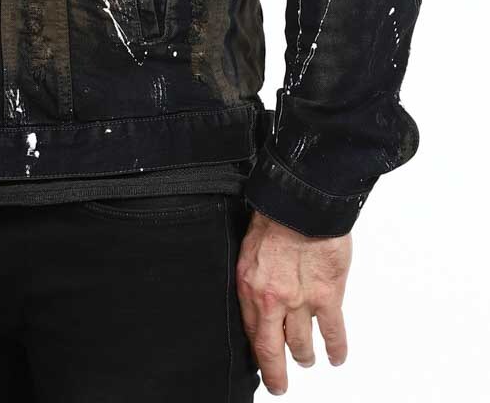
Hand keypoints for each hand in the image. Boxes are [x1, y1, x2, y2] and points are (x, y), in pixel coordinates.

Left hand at [236, 209, 351, 395]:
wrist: (299, 203)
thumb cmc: (275, 217)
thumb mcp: (250, 250)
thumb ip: (255, 278)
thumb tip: (259, 295)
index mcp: (250, 286)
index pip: (252, 333)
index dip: (258, 354)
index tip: (262, 365)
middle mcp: (273, 300)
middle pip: (273, 349)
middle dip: (277, 372)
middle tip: (279, 383)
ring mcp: (301, 301)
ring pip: (303, 344)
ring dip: (305, 356)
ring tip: (306, 359)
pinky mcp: (327, 296)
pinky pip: (333, 332)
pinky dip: (336, 349)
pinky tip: (336, 356)